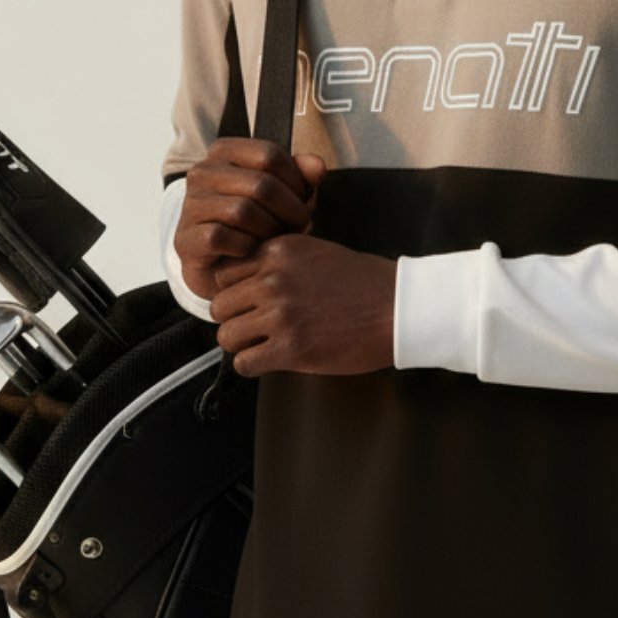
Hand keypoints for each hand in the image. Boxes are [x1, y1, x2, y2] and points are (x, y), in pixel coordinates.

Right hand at [175, 139, 327, 299]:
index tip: (303, 201)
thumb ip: (302, 177)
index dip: (296, 181)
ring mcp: (191, 205)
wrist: (221, 266)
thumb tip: (317, 166)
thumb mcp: (284, 197)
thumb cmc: (256, 225)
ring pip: (243, 212)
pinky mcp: (186, 237)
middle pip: (261, 185)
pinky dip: (245, 248)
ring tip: (278, 239)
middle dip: (289, 210)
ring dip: (270, 231)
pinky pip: (222, 238)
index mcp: (224, 152)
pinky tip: (252, 252)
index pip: (269, 154)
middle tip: (300, 226)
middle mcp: (202, 172)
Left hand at [208, 233, 397, 376]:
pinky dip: (253, 365)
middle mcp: (272, 279)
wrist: (398, 308)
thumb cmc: (363, 283)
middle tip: (257, 328)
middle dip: (235, 319)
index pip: (224, 275)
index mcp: (276, 252)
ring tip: (265, 344)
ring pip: (226, 335)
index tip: (251, 304)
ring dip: (242, 343)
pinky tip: (272, 359)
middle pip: (219, 306)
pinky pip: (244, 363)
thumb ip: (278, 262)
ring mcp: (280, 314)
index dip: (235, 292)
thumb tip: (243, 284)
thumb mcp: (315, 252)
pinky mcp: (291, 347)